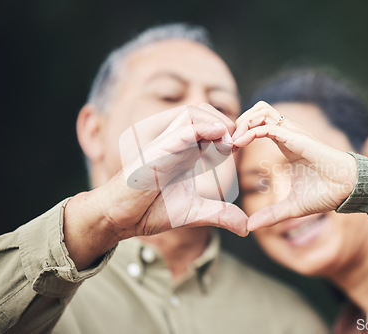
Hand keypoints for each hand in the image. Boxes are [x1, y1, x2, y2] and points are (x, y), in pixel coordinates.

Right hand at [65, 105, 246, 268]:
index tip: (243, 148)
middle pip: (205, 112)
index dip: (231, 133)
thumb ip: (221, 215)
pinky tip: (218, 137)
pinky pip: (181, 131)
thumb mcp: (195, 212)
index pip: (212, 127)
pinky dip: (202, 129)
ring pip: (194, 113)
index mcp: (187, 152)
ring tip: (231, 142)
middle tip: (240, 143)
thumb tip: (246, 228)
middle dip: (227, 122)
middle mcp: (177, 143)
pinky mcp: (157, 151)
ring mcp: (166, 144)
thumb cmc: (151, 210)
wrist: (121, 218)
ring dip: (217, 122)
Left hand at [233, 101, 357, 230]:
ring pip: (263, 110)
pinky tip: (241, 143)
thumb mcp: (291, 208)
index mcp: (286, 145)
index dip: (241, 132)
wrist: (347, 191)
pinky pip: (269, 126)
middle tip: (229, 141)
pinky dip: (251, 131)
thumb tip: (250, 226)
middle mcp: (288, 135)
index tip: (229, 150)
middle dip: (240, 120)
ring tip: (234, 140)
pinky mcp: (298, 139)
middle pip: (259, 109)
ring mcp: (293, 134)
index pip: (260, 124)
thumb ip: (271, 215)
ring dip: (244, 121)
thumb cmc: (325, 194)